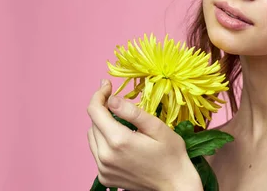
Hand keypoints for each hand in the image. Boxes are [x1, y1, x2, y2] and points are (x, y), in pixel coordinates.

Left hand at [87, 79, 202, 190]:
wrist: (174, 185)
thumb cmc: (171, 154)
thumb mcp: (157, 128)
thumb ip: (133, 113)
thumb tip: (112, 99)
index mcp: (118, 140)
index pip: (95, 111)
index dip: (99, 95)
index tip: (107, 85)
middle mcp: (105, 156)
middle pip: (93, 123)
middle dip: (103, 109)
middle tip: (118, 101)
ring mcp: (103, 169)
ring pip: (92, 138)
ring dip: (102, 126)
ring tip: (121, 123)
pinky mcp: (104, 177)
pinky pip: (97, 153)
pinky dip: (104, 142)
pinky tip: (122, 142)